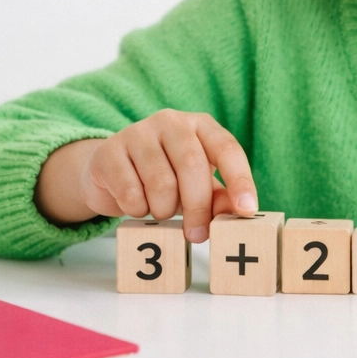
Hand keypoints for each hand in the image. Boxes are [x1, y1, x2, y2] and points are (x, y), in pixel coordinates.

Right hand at [34, 110, 257, 242]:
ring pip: (160, 181)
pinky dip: (137, 209)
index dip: (239, 179)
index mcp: (200, 126)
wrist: (110, 173)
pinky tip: (137, 206)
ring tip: (160, 212)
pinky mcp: (108, 151)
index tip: (247, 210)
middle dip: (198, 206)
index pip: (226, 148)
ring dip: (163, 209)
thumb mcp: (197, 186)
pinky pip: (130, 191)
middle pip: (192, 164)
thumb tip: (238, 212)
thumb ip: (219, 197)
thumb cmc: (165, 178)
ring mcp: (137, 132)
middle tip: (197, 235)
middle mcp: (170, 122)